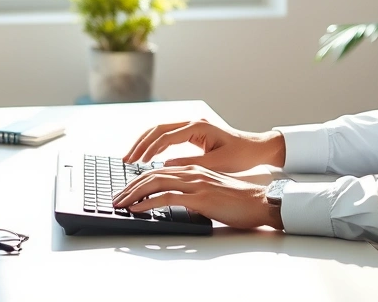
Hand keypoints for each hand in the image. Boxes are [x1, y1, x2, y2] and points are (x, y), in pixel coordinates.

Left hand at [112, 165, 282, 229]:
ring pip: (156, 182)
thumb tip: (175, 200)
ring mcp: (196, 183)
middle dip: (131, 185)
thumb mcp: (211, 192)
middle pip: (153, 174)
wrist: (260, 202)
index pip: (160, 170)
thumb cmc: (239, 200)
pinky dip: (148, 203)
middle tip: (117, 197)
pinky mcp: (201, 197)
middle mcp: (193, 172)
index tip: (126, 190)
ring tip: (121, 202)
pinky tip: (137, 208)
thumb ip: (192, 191)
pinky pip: (167, 197)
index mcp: (195, 169)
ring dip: (134, 193)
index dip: (140, 179)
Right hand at [123, 119, 284, 172]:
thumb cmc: (241, 155)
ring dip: (144, 143)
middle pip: (157, 129)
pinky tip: (146, 157)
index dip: (150, 149)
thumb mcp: (216, 164)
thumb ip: (190, 164)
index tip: (138, 162)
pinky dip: (154, 145)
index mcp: (199, 127)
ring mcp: (191, 126)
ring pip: (160, 131)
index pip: (166, 136)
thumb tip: (165, 167)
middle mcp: (192, 123)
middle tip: (127, 159)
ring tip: (131, 158)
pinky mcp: (192, 133)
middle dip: (140, 144)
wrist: (256, 148)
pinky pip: (167, 136)